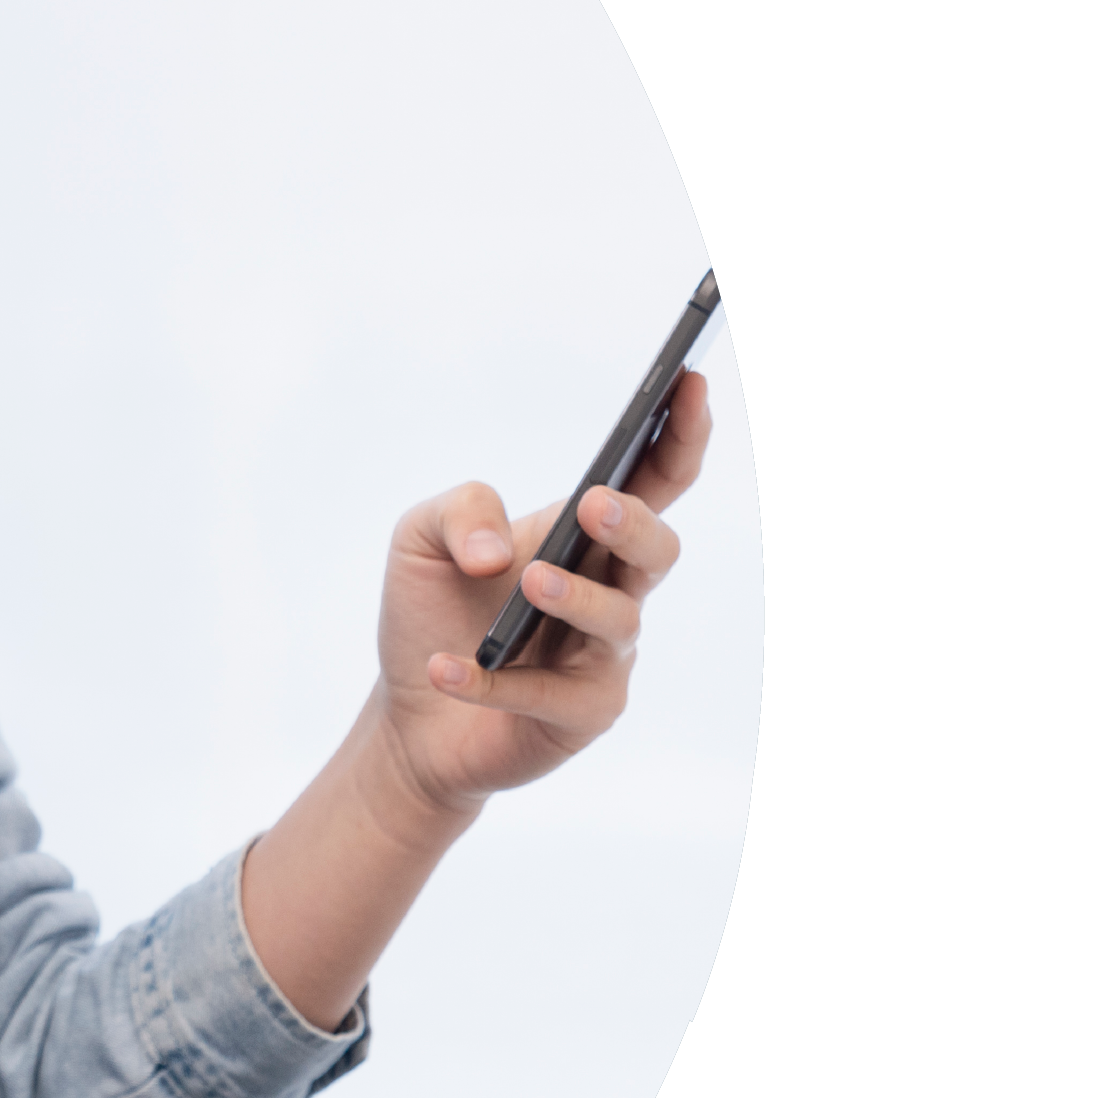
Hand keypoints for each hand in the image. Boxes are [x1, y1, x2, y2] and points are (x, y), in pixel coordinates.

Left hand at [372, 369, 707, 822]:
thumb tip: (497, 553)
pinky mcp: (580, 716)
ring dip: (576, 598)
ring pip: (618, 621)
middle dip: (633, 523)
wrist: (409, 713)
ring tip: (530, 584)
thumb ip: (458, 512)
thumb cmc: (434, 613)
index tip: (689, 381)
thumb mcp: (421, 540)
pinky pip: (549, 697)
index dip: (681, 432)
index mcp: (588, 535)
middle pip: (656, 549)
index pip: (656, 478)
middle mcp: (612, 590)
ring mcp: (603, 656)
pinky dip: (494, 682)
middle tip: (594, 504)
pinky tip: (446, 668)